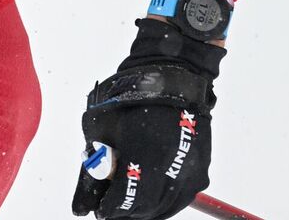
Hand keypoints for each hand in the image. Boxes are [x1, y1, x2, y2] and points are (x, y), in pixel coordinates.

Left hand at [73, 18, 225, 218]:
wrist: (170, 80)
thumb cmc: (128, 101)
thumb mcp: (101, 130)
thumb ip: (95, 168)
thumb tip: (87, 200)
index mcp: (145, 155)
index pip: (125, 198)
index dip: (108, 208)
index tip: (96, 210)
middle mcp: (172, 167)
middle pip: (145, 208)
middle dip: (124, 211)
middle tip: (109, 208)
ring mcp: (190, 171)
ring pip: (164, 207)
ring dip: (143, 209)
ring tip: (127, 203)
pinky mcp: (201, 170)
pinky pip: (179, 198)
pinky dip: (162, 202)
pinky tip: (148, 198)